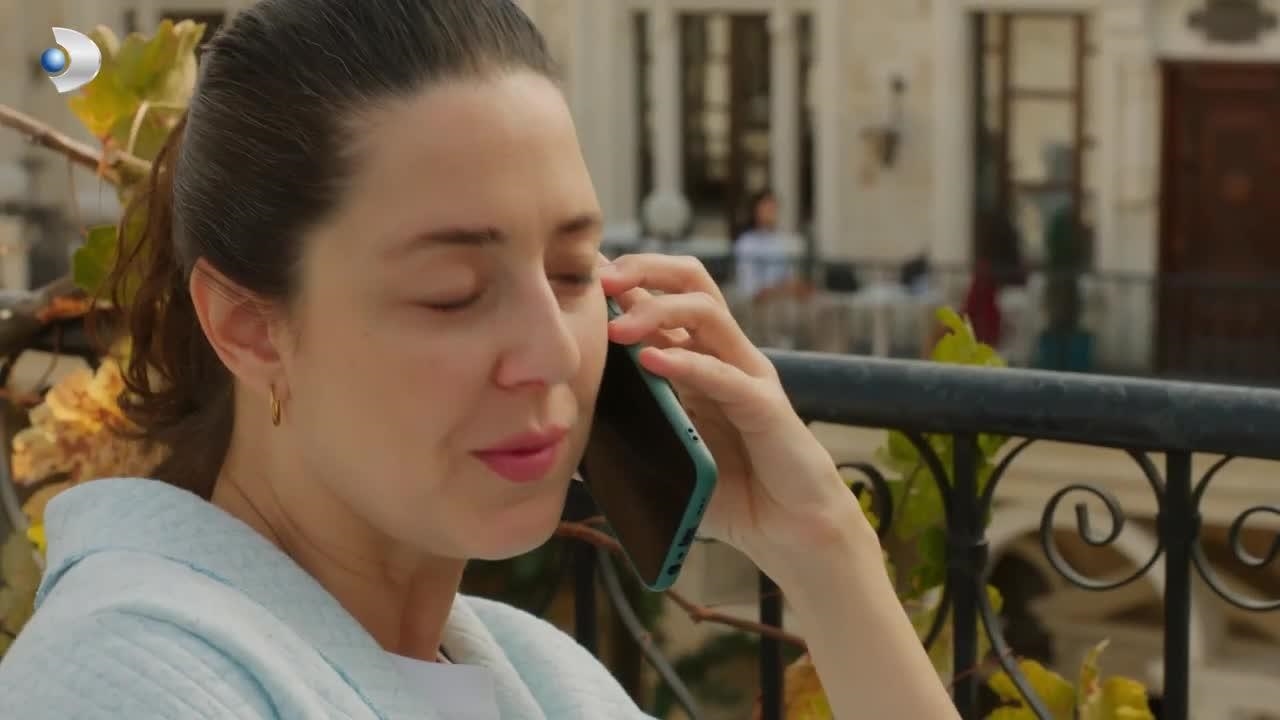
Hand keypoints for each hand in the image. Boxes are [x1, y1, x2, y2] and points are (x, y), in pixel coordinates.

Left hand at [597, 254, 870, 567]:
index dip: (624, 278)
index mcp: (696, 355)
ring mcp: (747, 374)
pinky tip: (649, 362)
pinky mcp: (765, 405)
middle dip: (643, 269)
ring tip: (616, 330)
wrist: (788, 526)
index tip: (579, 278)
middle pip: (690, 280)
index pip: (663, 294)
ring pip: (707, 311)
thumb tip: (561, 424)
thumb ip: (623, 430)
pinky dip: (686, 364)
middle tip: (599, 281)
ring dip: (657, 311)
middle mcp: (723, 353)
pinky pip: (725, 375)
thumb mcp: (662, 450)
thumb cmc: (725, 489)